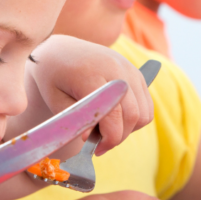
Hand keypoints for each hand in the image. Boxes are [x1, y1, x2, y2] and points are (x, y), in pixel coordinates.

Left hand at [22, 35, 153, 154]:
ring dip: (128, 129)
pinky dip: (135, 119)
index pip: (113, 115)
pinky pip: (147, 106)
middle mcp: (116, 68)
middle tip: (100, 144)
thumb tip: (90, 138)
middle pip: (133, 116)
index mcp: (92, 74)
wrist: (61, 50)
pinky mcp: (136, 73)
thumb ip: (75, 120)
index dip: (109, 139)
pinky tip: (115, 120)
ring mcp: (129, 69)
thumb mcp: (54, 100)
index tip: (96, 149)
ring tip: (106, 130)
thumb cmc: (53, 77)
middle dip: (118, 137)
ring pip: (144, 113)